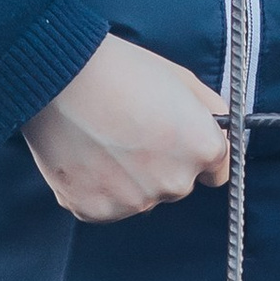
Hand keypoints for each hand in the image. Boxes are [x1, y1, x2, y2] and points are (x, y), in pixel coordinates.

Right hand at [21, 34, 230, 221]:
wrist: (59, 77)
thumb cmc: (120, 70)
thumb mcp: (181, 79)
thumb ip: (210, 111)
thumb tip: (220, 131)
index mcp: (201, 150)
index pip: (215, 170)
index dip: (193, 150)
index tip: (173, 138)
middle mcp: (174, 183)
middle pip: (175, 184)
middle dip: (160, 164)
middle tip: (129, 130)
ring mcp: (134, 202)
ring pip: (139, 197)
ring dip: (127, 179)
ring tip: (101, 140)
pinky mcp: (95, 211)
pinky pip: (105, 206)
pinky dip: (95, 188)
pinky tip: (84, 155)